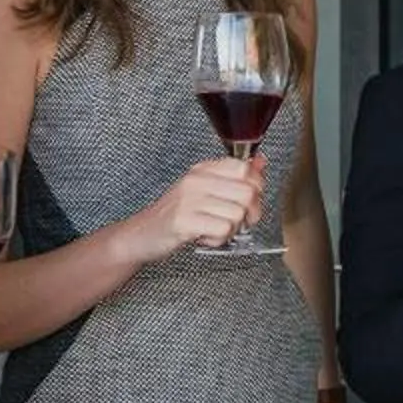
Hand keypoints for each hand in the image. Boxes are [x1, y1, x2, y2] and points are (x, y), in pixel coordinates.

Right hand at [122, 157, 264, 263]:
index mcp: (203, 170)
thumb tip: (260, 162)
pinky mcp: (184, 221)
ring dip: (232, 230)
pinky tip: (206, 237)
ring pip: (237, 214)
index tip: (248, 201)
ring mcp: (189, 200)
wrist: (142, 234)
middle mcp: (196, 181)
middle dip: (250, 214)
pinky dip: (219, 240)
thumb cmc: (176, 213)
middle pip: (247, 193)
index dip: (256, 187)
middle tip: (237, 222)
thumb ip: (233, 177)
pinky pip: (222, 230)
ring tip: (215, 230)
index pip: (244, 168)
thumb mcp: (205, 189)